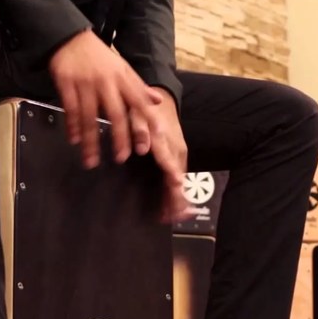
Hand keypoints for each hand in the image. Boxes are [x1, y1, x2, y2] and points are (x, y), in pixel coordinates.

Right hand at [49, 30, 162, 168]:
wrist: (71, 38)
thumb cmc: (100, 57)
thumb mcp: (123, 68)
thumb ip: (139, 87)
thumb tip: (158, 102)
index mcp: (122, 78)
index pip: (137, 103)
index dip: (144, 123)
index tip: (148, 145)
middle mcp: (106, 82)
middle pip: (115, 114)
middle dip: (119, 137)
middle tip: (121, 158)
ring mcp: (85, 83)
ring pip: (89, 116)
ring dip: (90, 141)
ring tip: (91, 161)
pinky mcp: (66, 83)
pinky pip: (70, 109)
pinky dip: (72, 126)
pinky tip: (74, 141)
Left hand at [129, 89, 188, 222]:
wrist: (163, 100)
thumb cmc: (144, 108)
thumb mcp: (138, 113)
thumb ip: (139, 130)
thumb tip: (142, 149)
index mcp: (165, 140)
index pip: (170, 161)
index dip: (173, 176)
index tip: (176, 188)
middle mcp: (176, 150)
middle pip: (178, 177)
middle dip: (177, 197)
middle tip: (173, 217)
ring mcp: (179, 155)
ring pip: (180, 180)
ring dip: (177, 199)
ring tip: (173, 219)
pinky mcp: (178, 158)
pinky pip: (178, 178)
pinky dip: (176, 193)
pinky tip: (173, 208)